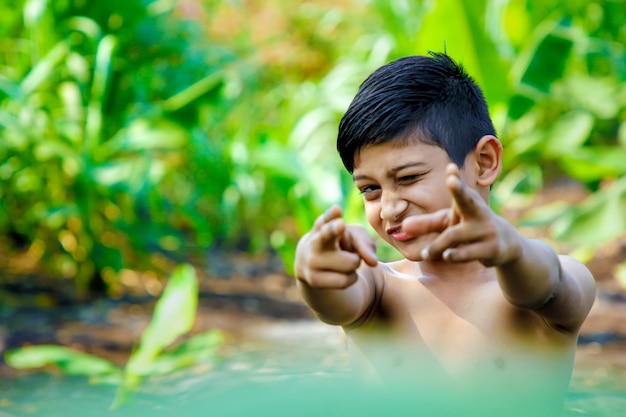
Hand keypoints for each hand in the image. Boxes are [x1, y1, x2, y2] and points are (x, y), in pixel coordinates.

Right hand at [295, 205, 377, 288]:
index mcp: (323, 225)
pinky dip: (351, 278)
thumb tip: (372, 263)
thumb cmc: (339, 245)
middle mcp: (314, 241)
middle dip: (339, 235)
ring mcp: (311, 261)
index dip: (332, 215)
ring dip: (355, 263)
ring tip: (343, 260)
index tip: (337, 209)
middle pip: (328, 235)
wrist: (312, 264)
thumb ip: (364, 243)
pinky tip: (342, 273)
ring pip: (351, 263)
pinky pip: (346, 280)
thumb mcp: (353, 237)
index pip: (327, 218)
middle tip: (341, 229)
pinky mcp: (313, 280)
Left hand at [402, 164, 519, 265]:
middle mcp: (478, 213)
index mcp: (468, 202)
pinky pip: (469, 252)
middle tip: (451, 180)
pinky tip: (447, 256)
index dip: (455, 179)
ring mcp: (486, 230)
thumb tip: (403, 227)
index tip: (450, 167)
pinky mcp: (492, 248)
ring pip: (456, 236)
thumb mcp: (449, 224)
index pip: (460, 189)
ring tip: (425, 253)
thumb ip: (426, 224)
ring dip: (438, 245)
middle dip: (459, 190)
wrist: (506, 245)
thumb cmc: (470, 228)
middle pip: (467, 201)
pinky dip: (456, 255)